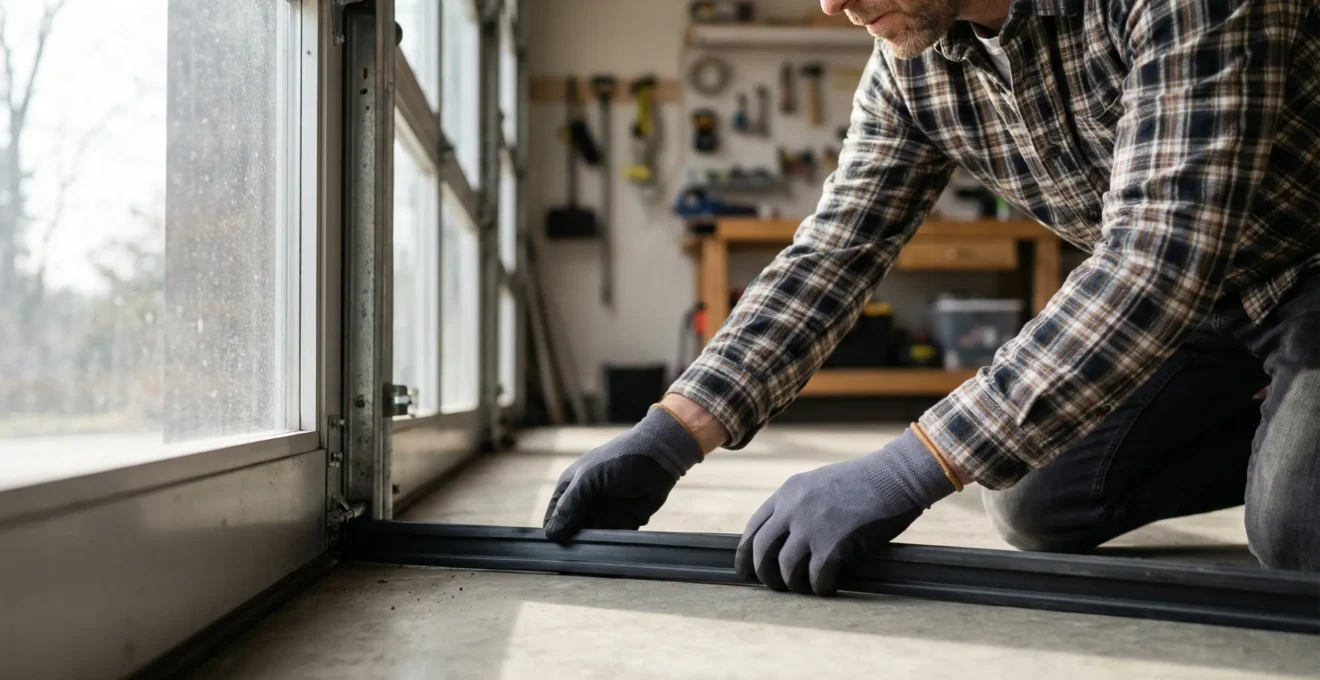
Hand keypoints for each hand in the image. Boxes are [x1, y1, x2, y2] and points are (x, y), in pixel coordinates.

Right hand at [543, 406, 702, 541]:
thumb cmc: (616, 461)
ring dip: (597, 540)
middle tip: (581, 545)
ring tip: (603, 533)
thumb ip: (568, 508)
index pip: (553, 518)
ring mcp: (604, 513)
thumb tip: (551, 535)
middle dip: (576, 540)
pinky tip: (617, 535)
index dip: (554, 532)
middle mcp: (585, 503)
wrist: (656, 459)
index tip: (556, 548)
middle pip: (572, 532)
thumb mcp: (586, 481)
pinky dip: (615, 539)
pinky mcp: (623, 522)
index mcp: (569, 490)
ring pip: (593, 538)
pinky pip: (614, 538)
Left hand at [735, 428, 954, 594]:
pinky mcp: (833, 546)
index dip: (745, 553)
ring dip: (793, 584)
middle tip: (774, 586)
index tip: (745, 569)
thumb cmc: (864, 480)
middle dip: (764, 574)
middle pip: (762, 551)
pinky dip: (820, 587)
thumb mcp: (819, 483)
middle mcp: (792, 509)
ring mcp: (811, 528)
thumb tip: (786, 537)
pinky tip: (828, 587)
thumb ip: (798, 505)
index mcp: (787, 492)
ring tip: (805, 587)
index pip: (753, 527)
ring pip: (786, 569)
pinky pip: (816, 578)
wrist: (895, 476)